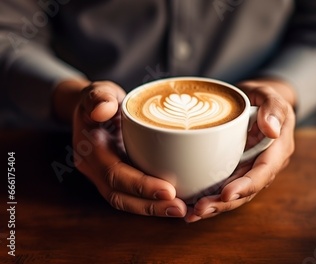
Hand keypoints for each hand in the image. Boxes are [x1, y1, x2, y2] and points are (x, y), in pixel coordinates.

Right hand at [54, 80, 186, 216]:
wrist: (93, 109)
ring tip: (182, 210)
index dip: (141, 186)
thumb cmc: (101, 100)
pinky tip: (178, 203)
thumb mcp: (100, 91)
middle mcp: (95, 170)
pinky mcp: (119, 180)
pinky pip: (134, 197)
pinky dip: (154, 203)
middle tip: (180, 208)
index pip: (115, 174)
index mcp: (91, 151)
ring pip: (127, 202)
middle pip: (120, 197)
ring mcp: (105, 178)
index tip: (169, 190)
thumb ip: (100, 96)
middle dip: (150, 206)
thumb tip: (102, 109)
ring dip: (154, 209)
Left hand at [185, 78, 295, 221]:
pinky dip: (210, 198)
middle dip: (225, 203)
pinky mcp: (236, 170)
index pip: (264, 172)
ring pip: (235, 193)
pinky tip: (191, 207)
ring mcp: (250, 169)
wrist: (255, 100)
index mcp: (277, 149)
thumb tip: (272, 130)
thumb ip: (274, 107)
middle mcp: (265, 164)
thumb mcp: (270, 94)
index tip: (227, 193)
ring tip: (192, 214)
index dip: (247, 185)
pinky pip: (225, 186)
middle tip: (200, 210)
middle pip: (248, 190)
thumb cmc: (262, 96)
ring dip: (215, 206)